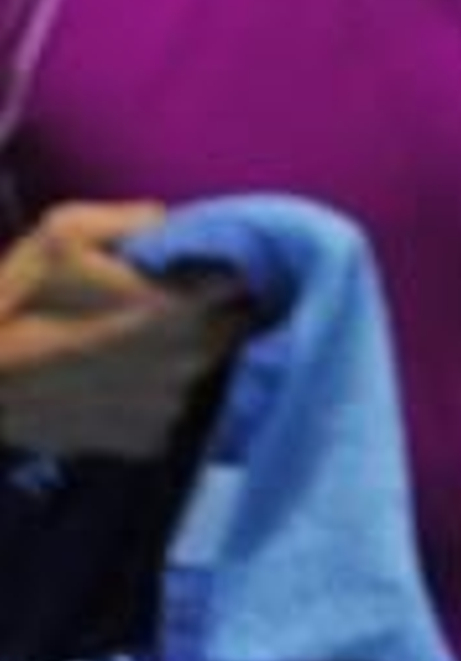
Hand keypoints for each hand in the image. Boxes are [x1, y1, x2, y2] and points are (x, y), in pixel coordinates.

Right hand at [0, 201, 253, 458]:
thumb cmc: (16, 300)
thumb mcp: (64, 230)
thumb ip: (132, 219)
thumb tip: (175, 223)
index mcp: (173, 308)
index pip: (239, 282)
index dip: (234, 266)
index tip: (222, 258)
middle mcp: (184, 362)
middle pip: (232, 326)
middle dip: (219, 308)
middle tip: (185, 295)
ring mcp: (168, 407)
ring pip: (207, 367)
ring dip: (191, 350)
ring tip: (150, 337)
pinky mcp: (147, 442)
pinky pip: (177, 404)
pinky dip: (163, 389)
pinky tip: (129, 376)